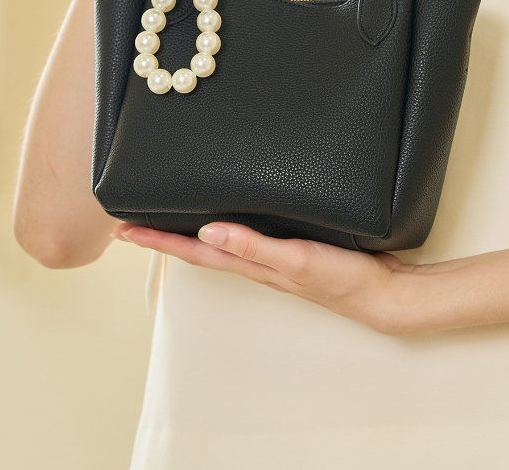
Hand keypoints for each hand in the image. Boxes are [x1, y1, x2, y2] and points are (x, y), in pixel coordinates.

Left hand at [113, 220, 433, 334]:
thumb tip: (210, 231)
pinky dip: (230, 226)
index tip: (126, 230)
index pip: (194, 249)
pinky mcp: (291, 247)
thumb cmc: (342, 279)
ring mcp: (272, 256)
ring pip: (220, 241)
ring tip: (168, 218)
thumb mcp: (295, 261)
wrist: (382, 292)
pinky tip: (231, 217)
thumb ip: (255, 247)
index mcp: (252, 263)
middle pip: (199, 246)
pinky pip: (248, 235)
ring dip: (191, 231)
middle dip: (164, 235)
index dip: (159, 240)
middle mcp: (256, 260)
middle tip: (132, 222)